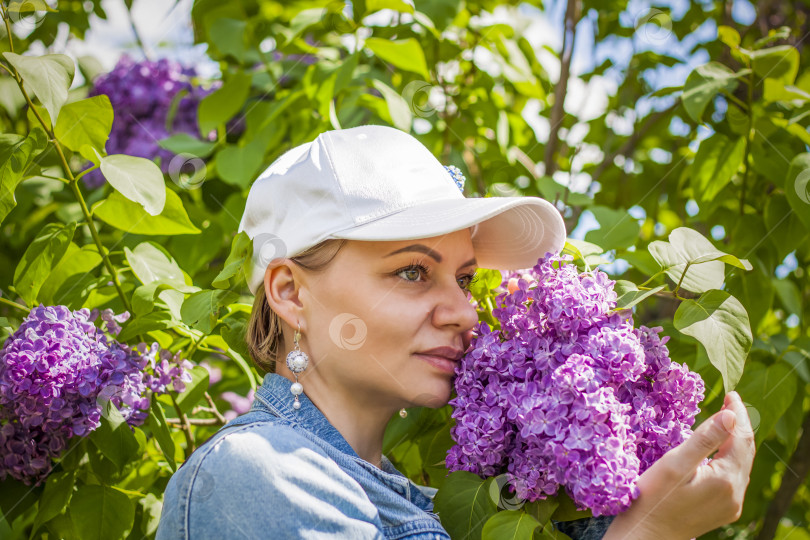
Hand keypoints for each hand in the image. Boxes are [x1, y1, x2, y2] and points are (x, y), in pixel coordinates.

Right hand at [603, 391, 755, 539]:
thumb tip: (730, 415)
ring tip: (726, 419)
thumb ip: (704, 439)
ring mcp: (731, 505)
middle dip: (738, 424)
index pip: (740, 438)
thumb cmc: (653, 498)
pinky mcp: (723, 510)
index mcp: (726, 479)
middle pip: (745, 451)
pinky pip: (733, 477)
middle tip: (730, 401)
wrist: (646, 535)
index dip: (737, 414)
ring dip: (735, 440)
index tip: (731, 394)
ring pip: (740, 464)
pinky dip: (730, 457)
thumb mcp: (675, 464)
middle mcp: (735, 494)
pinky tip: (719, 449)